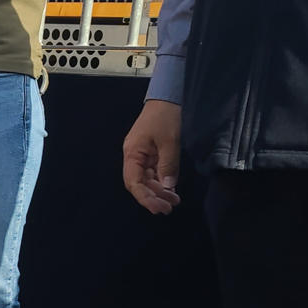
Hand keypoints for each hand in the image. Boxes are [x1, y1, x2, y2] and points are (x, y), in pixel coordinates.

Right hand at [123, 99, 182, 213]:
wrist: (166, 99)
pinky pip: (153, 173)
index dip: (145, 198)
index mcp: (132, 154)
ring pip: (146, 180)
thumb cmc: (164, 118)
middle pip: (139, 183)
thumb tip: (168, 188)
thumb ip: (168, 165)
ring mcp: (141, 156)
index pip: (134, 182)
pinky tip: (171, 189)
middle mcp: (133, 157)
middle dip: (153, 197)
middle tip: (170, 208)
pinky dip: (161, 182)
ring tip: (175, 201)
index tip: (159, 208)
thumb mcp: (169, 142)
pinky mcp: (150, 154)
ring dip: (159, 191)